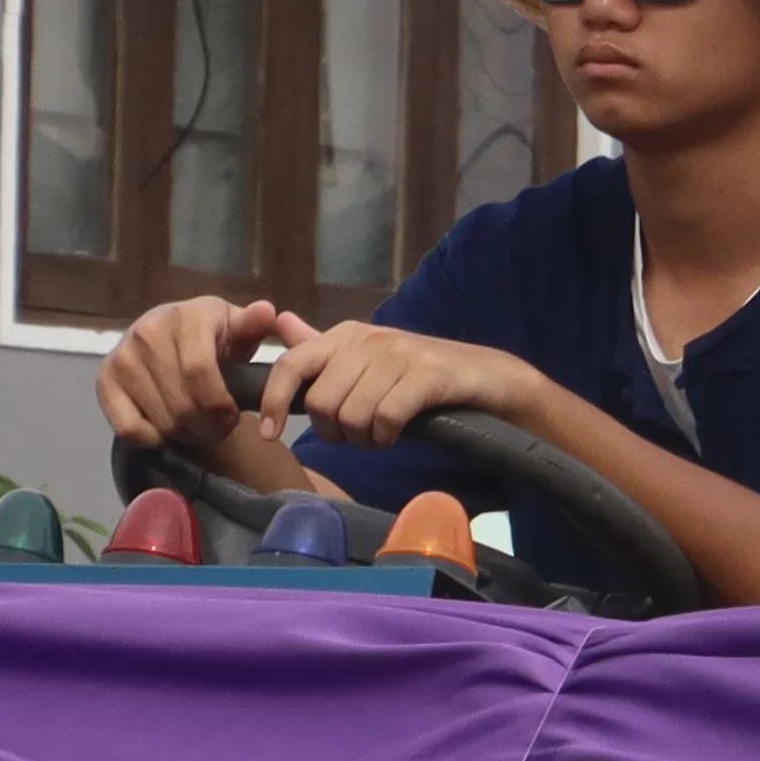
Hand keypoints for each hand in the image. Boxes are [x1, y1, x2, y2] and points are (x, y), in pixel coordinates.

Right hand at [94, 296, 295, 457]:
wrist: (168, 331)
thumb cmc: (213, 333)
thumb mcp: (238, 326)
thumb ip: (254, 325)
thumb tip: (266, 312)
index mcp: (186, 316)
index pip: (198, 370)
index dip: (219, 404)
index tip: (233, 418)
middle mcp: (147, 332)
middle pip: (181, 402)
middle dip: (207, 427)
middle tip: (220, 431)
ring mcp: (121, 356)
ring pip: (159, 418)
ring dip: (185, 435)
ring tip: (200, 430)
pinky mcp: (103, 379)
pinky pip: (127, 428)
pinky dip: (152, 438)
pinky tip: (168, 429)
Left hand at [253, 322, 556, 453]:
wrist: (488, 377)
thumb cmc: (420, 374)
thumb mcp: (366, 358)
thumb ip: (321, 347)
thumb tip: (279, 322)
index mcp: (345, 335)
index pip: (291, 365)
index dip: (274, 402)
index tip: (271, 434)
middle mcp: (369, 338)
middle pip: (321, 402)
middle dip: (335, 431)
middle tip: (358, 434)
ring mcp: (399, 354)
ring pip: (352, 415)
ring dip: (365, 438)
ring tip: (381, 434)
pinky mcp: (428, 374)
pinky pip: (386, 418)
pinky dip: (388, 436)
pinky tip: (398, 433)